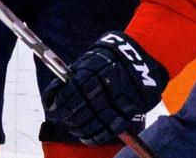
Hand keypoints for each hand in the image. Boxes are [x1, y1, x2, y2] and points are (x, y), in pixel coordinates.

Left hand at [44, 32, 168, 144]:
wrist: (142, 58)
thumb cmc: (110, 58)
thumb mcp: (90, 60)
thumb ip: (72, 77)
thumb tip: (54, 96)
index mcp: (92, 72)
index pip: (68, 96)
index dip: (58, 107)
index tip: (54, 111)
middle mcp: (103, 87)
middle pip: (79, 111)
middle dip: (68, 119)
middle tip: (64, 120)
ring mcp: (116, 101)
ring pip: (92, 123)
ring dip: (79, 129)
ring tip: (75, 129)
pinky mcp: (127, 111)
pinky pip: (108, 129)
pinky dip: (95, 137)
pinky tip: (87, 137)